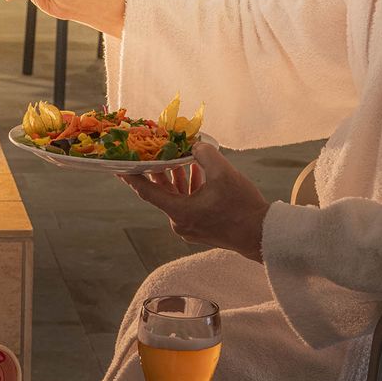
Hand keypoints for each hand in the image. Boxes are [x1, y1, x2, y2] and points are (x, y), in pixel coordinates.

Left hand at [121, 144, 269, 261]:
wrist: (262, 235)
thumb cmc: (243, 207)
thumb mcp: (224, 173)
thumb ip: (205, 154)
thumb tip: (195, 145)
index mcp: (179, 212)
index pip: (147, 192)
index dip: (132, 177)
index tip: (119, 166)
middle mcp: (180, 223)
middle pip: (162, 193)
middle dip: (161, 171)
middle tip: (155, 152)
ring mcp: (190, 228)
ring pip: (177, 198)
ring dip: (179, 178)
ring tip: (183, 158)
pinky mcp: (201, 228)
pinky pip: (188, 205)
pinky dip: (190, 189)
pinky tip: (199, 172)